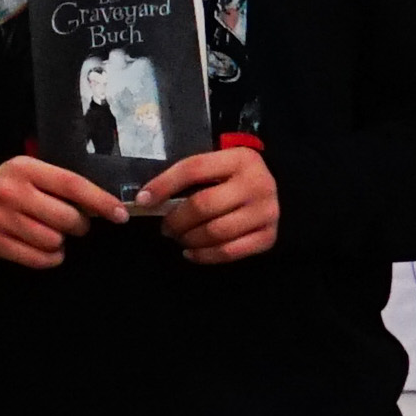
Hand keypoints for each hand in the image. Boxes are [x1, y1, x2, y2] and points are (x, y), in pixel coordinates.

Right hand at [0, 153, 128, 269]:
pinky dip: (50, 257)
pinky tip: (45, 247)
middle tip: (73, 222)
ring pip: (53, 241)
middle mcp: (10, 193)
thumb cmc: (16, 184)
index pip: (72, 185)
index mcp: (25, 169)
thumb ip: (65, 185)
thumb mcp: (36, 172)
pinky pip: (38, 259)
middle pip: (66, 218)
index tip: (120, 214)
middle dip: (79, 225)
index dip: (100, 201)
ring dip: (61, 241)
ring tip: (52, 232)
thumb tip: (108, 207)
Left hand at [143, 141, 282, 265]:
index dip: (164, 186)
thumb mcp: (216, 164)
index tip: (143, 201)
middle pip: (204, 205)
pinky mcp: (269, 236)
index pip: (193, 169)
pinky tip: (191, 253)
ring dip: (189, 238)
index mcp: (240, 159)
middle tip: (165, 227)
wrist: (272, 190)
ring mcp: (267, 212)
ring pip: (216, 232)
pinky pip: (230, 251)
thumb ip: (189, 175)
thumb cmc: (232, 177)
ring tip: (178, 237)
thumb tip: (147, 198)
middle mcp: (258, 184)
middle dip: (176, 220)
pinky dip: (205, 255)